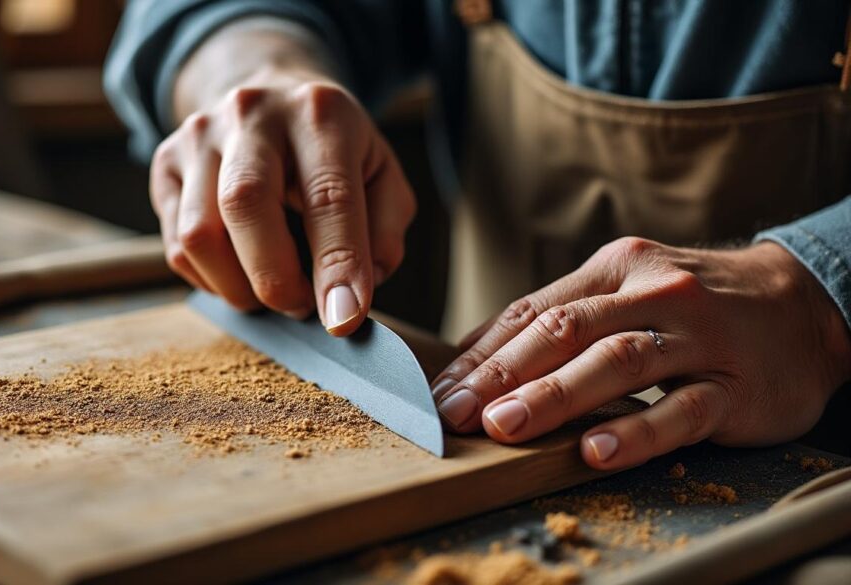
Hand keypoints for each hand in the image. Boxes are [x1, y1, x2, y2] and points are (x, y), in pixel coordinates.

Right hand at [151, 23, 413, 335]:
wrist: (270, 97)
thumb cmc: (333, 151)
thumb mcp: (382, 176)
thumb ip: (383, 233)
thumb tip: (353, 290)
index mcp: (321, 113)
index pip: (329, 195)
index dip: (337, 264)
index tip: (343, 318)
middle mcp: (253, 114)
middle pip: (246, 204)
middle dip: (276, 278)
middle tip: (302, 308)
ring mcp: (199, 136)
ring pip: (199, 234)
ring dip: (239, 287)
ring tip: (273, 292)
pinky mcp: (164, 164)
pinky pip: (177, 247)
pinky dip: (213, 281)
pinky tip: (242, 273)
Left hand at [431, 237, 850, 469]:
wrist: (802, 304)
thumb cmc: (694, 304)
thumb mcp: (627, 290)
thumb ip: (559, 316)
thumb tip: (475, 355)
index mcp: (615, 269)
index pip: (533, 310)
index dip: (482, 354)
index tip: (440, 390)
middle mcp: (653, 293)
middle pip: (565, 330)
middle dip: (502, 374)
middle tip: (455, 412)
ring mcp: (697, 338)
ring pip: (617, 362)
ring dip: (554, 395)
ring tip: (505, 427)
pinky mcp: (735, 386)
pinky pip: (681, 410)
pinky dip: (635, 431)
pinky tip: (595, 451)